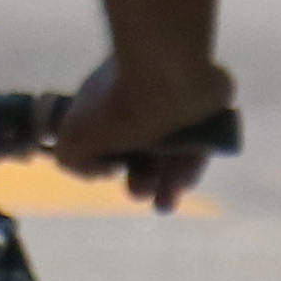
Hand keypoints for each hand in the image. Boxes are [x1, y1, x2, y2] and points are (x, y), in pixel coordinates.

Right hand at [50, 54, 232, 212]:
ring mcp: (176, 110)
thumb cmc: (117, 106)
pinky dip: (190, 168)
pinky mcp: (207, 114)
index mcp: (109, 104)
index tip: (110, 173)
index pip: (110, 140)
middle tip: (140, 192)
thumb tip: (99, 169)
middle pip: (144, 153)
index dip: (108, 164)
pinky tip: (180, 184)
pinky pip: (199, 148)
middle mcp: (142, 105)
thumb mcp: (74, 138)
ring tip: (164, 203)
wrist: (167, 76)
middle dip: (140, 182)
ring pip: (173, 156)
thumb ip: (73, 159)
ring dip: (166, 185)